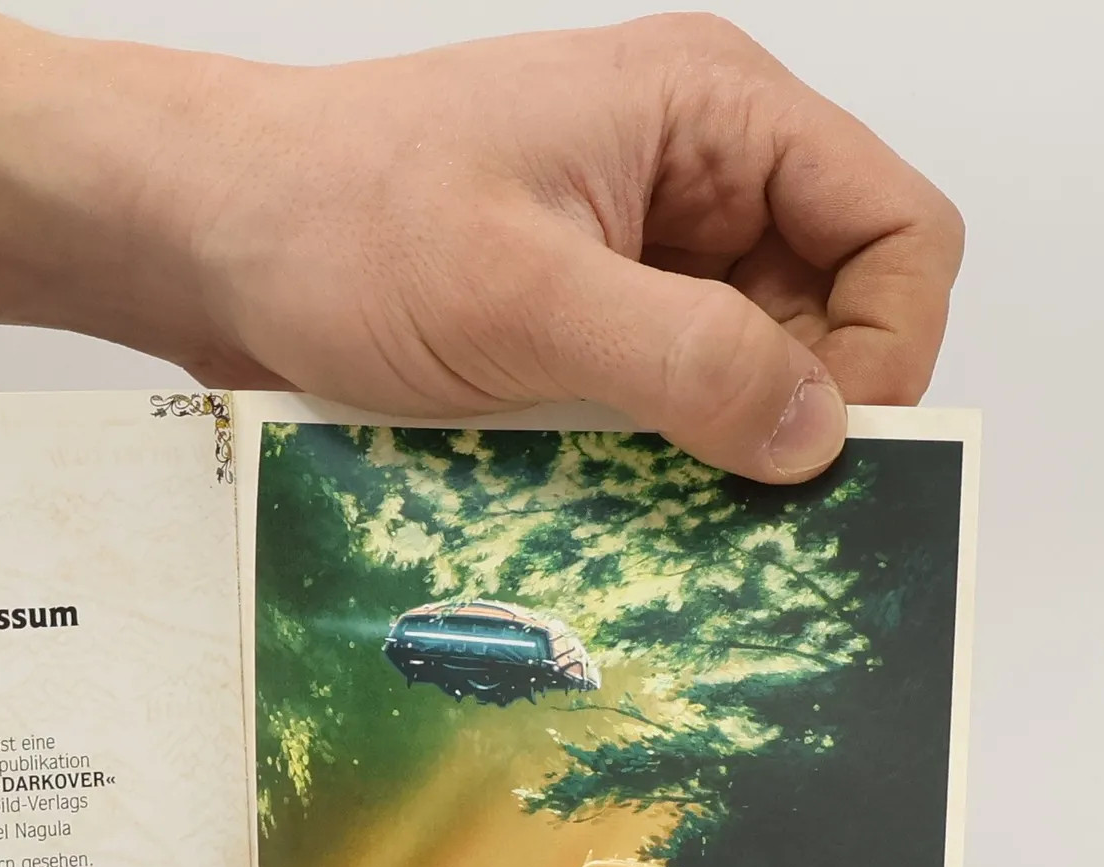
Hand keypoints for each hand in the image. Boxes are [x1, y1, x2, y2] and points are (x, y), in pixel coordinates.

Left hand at [157, 14, 960, 480]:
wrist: (207, 236)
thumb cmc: (337, 220)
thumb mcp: (521, 293)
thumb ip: (684, 359)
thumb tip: (819, 435)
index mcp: (714, 116)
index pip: (897, 229)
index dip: (887, 348)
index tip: (824, 453)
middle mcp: (695, 181)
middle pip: (831, 313)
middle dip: (799, 414)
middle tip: (741, 512)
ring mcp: (634, 259)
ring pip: (742, 374)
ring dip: (716, 450)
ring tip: (660, 513)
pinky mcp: (576, 326)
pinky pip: (659, 404)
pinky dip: (652, 460)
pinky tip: (612, 507)